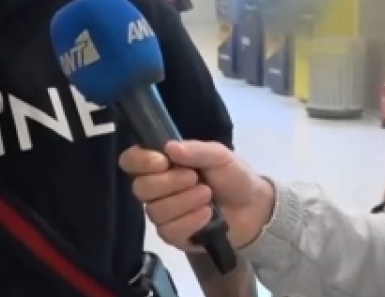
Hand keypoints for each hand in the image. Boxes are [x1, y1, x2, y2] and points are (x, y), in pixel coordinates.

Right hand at [120, 141, 273, 250]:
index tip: (162, 161)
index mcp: (162, 164)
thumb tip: (168, 147)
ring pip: (155, 210)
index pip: (131, 160)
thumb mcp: (220, 155)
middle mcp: (156, 188)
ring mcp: (163, 213)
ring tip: (208, 196)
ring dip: (185, 202)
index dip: (140, 161)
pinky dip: (190, 221)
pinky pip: (169, 231)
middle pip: (140, 188)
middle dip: (170, 182)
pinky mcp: (173, 235)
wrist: (253, 208)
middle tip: (195, 178)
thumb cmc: (233, 176)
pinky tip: (207, 215)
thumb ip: (196, 150)